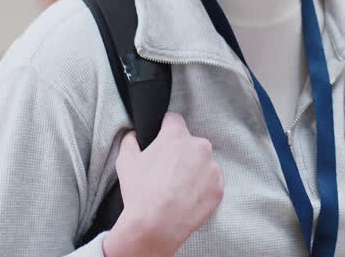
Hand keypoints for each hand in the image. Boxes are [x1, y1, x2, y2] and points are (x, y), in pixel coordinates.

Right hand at [103, 113, 223, 256]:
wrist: (156, 225)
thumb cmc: (140, 192)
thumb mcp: (126, 162)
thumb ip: (130, 141)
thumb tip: (134, 134)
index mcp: (177, 136)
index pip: (173, 120)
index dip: (165, 128)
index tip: (161, 139)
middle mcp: (199, 147)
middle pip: (190, 143)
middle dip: (180, 153)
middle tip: (166, 172)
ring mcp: (212, 167)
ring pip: (202, 163)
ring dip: (193, 171)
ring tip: (176, 189)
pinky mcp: (219, 187)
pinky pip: (211, 182)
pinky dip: (201, 188)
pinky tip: (186, 198)